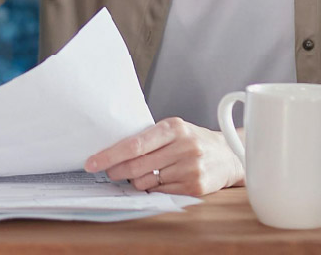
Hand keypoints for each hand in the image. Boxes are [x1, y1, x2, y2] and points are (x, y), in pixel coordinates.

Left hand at [84, 117, 244, 195]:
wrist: (228, 155)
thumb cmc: (193, 141)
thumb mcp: (173, 130)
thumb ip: (148, 137)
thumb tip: (113, 151)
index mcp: (173, 127)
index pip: (134, 143)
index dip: (110, 154)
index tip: (92, 162)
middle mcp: (184, 146)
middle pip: (137, 165)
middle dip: (117, 170)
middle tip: (110, 172)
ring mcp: (191, 168)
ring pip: (146, 181)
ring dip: (137, 180)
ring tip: (145, 173)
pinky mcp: (195, 187)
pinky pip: (161, 192)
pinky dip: (154, 188)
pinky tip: (160, 180)